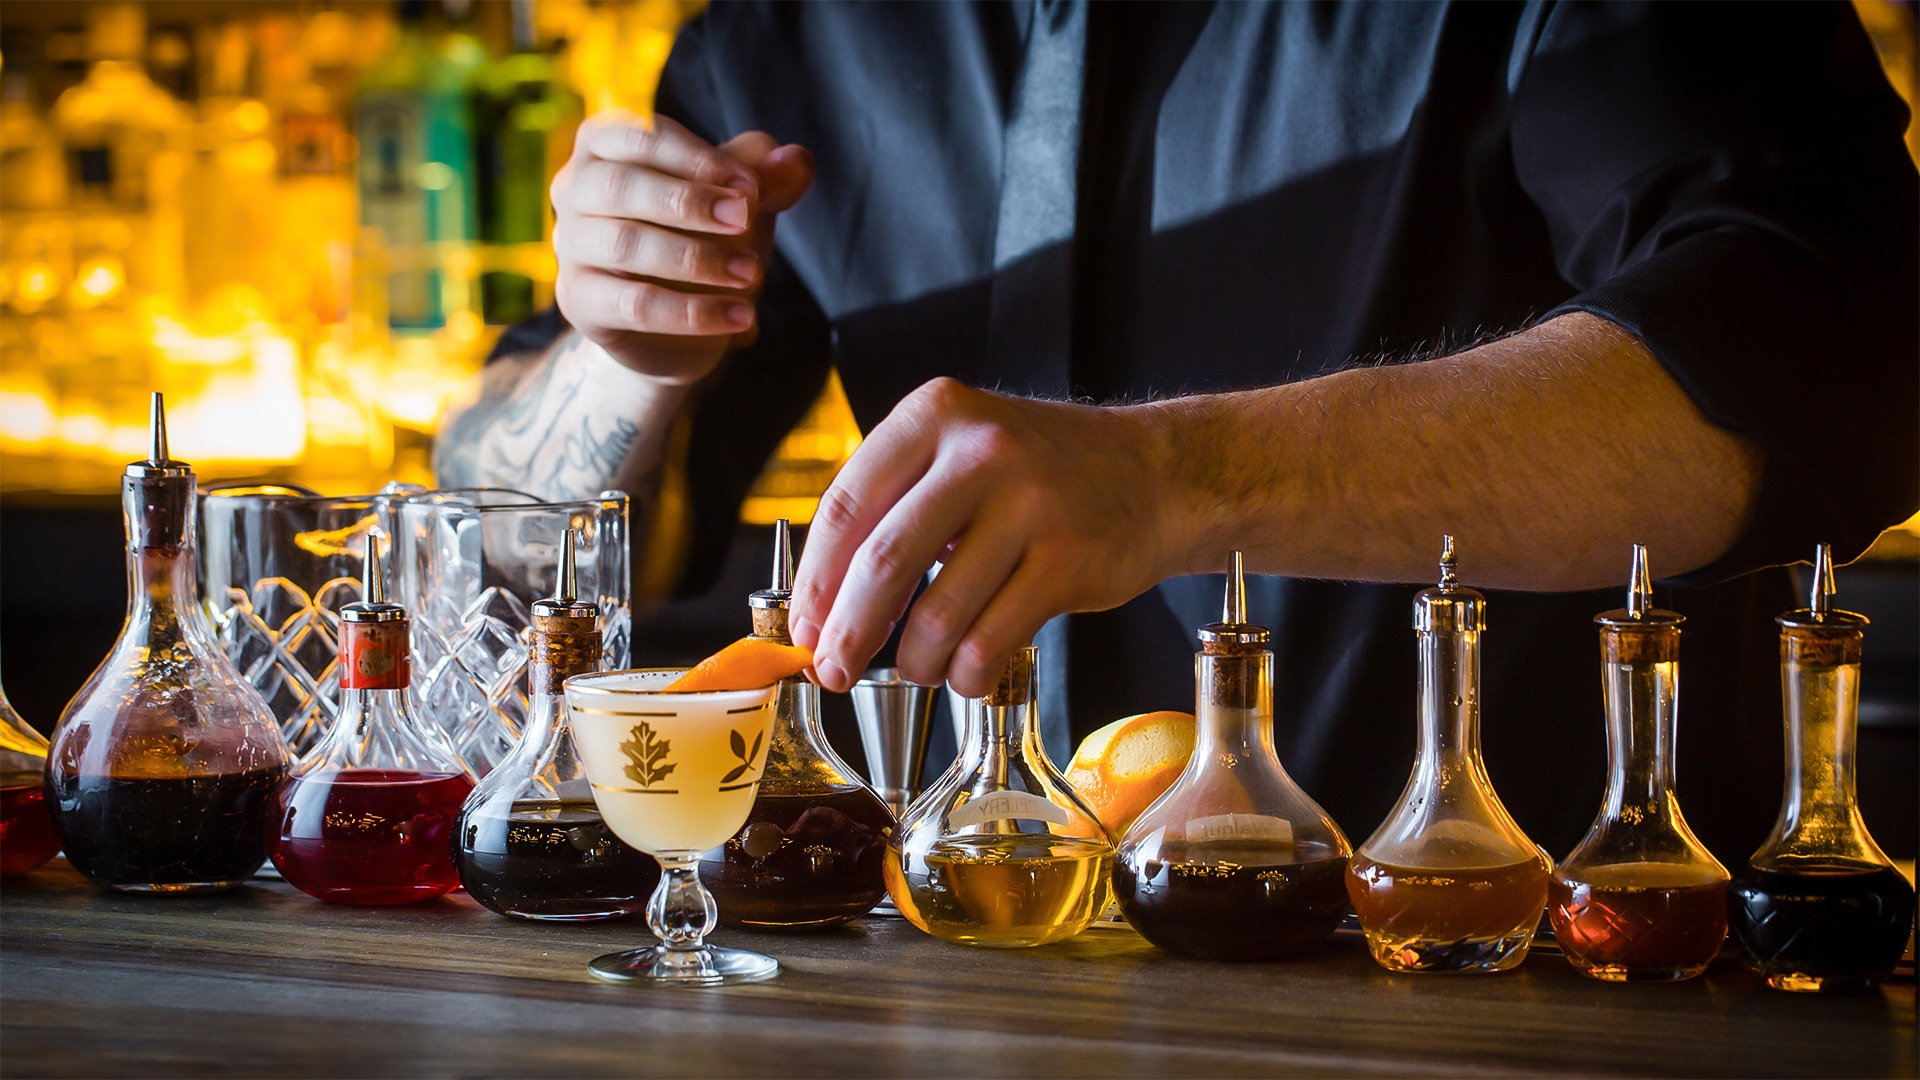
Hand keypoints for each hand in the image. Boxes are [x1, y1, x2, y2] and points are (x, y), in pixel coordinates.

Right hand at [550, 111, 814, 384]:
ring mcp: (569, 247)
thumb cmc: (706, 239)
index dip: (698, 157)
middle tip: (748, 220)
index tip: (752, 187)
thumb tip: (797, 160)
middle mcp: (573, 190)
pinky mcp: (578, 302)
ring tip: (752, 273)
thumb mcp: (740, 203)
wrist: (682, 326)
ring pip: (624, 245)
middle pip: (619, 185)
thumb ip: (766, 178)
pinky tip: (743, 318)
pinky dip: (695, 312)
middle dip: (689, 201)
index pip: (640, 135)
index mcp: (604, 146)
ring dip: (696, 258)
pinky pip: (635, 305)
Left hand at [789, 379, 1184, 695]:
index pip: (847, 506)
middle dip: (848, 632)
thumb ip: (896, 506)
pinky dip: (966, 673)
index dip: (816, 581)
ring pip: (937, 613)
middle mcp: (980, 451)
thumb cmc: (1042, 474)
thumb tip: (826, 603)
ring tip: (917, 669)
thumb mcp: (962, 452)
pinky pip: (991, 640)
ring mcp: (1029, 505)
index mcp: (936, 415)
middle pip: (882, 563)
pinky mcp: (1067, 561)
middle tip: (833, 670)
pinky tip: (966, 672)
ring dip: (914, 661)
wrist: (1155, 474)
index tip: (804, 627)